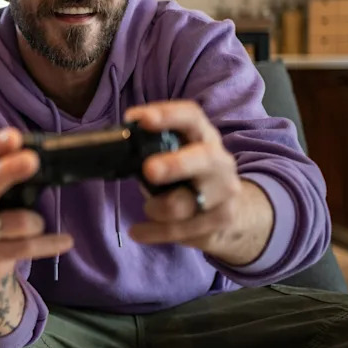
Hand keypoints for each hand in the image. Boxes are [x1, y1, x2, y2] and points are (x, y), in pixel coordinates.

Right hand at [0, 128, 72, 336]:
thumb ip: (7, 175)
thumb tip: (42, 156)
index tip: (15, 136)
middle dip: (6, 171)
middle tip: (31, 160)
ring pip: (7, 222)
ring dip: (31, 221)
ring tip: (38, 222)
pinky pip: (23, 248)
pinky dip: (49, 243)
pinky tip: (66, 240)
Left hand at [125, 101, 272, 264]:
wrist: (232, 211)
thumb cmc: (188, 175)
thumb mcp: (173, 156)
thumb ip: (150, 150)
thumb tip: (114, 148)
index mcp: (202, 136)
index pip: (190, 117)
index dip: (167, 114)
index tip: (140, 119)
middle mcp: (219, 160)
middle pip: (203, 159)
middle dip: (175, 164)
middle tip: (149, 170)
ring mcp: (224, 191)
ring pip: (185, 203)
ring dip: (157, 208)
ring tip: (149, 208)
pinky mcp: (221, 219)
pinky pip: (180, 229)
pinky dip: (154, 232)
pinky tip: (137, 232)